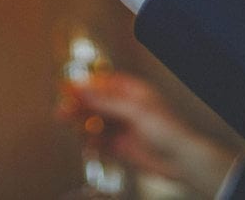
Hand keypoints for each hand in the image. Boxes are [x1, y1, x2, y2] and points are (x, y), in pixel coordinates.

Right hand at [57, 73, 236, 196]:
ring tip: (71, 126)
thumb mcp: (135, 110)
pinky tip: (86, 142)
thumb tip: (83, 89)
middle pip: (96, 103)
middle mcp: (126, 108)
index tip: (67, 88)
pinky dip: (91, 142)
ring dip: (83, 124)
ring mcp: (123, 128)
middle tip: (62, 110)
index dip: (85, 85)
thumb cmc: (169, 129)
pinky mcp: (121, 147)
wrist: (182, 160)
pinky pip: (100, 142)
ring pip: (96, 123)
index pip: (103, 83)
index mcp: (133, 92)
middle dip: (79, 106)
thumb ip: (106, 101)